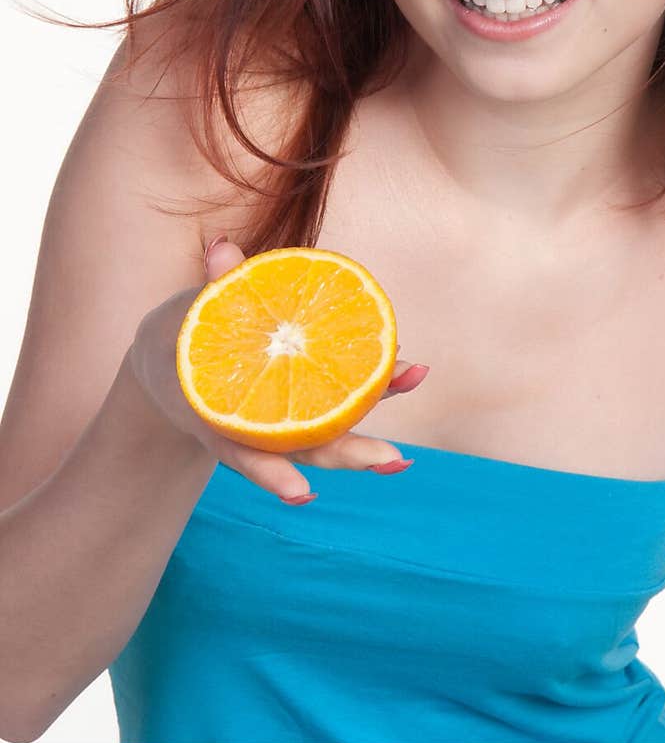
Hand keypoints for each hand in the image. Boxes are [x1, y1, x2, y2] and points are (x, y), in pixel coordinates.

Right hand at [126, 237, 429, 501]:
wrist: (171, 360)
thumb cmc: (182, 333)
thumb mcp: (187, 315)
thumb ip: (214, 286)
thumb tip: (223, 248)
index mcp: (216, 416)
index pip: (242, 452)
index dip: (270, 472)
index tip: (303, 494)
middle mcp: (254, 429)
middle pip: (304, 446)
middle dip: (350, 454)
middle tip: (395, 459)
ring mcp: (280, 421)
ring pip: (328, 435)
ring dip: (372, 436)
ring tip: (415, 440)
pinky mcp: (300, 404)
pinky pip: (338, 403)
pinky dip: (372, 392)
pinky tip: (410, 376)